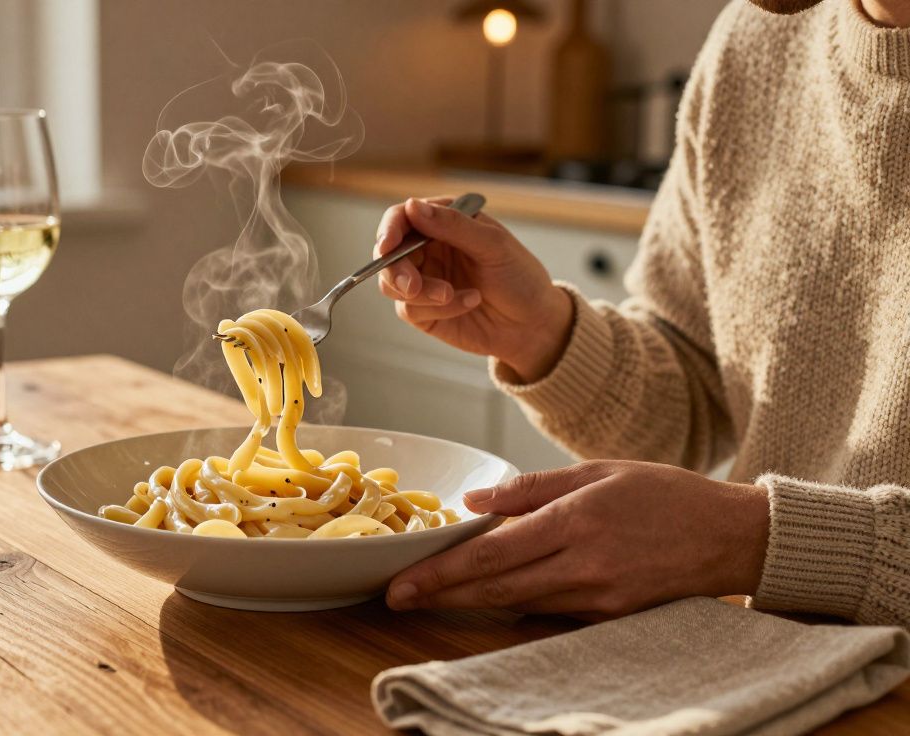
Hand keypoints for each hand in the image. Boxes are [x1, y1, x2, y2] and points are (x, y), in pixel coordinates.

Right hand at [375, 197, 573, 381]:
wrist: (533, 324)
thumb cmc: (520, 277)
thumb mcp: (493, 245)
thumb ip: (452, 225)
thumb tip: (412, 207)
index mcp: (443, 222)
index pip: (402, 218)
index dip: (389, 229)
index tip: (386, 246)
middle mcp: (428, 249)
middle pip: (387, 254)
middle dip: (396, 271)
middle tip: (412, 287)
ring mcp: (424, 280)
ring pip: (392, 284)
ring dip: (419, 293)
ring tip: (451, 295)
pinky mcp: (424, 311)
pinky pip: (410, 309)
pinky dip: (438, 308)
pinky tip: (468, 302)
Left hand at [386, 460, 769, 618]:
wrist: (734, 537)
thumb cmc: (666, 494)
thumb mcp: (598, 471)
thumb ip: (533, 487)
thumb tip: (475, 502)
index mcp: (576, 522)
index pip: (492, 555)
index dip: (441, 572)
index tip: (402, 583)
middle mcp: (584, 566)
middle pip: (495, 589)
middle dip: (440, 595)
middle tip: (396, 597)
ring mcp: (599, 598)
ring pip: (517, 605)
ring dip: (470, 602)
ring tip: (430, 595)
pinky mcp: (612, 616)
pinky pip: (551, 612)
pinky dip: (516, 604)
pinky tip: (490, 597)